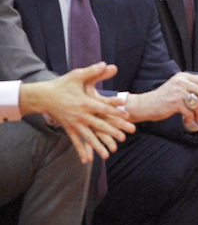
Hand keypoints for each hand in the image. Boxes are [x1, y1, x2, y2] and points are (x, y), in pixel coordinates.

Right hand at [20, 62, 135, 163]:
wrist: (43, 97)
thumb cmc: (62, 85)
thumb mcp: (77, 75)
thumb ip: (93, 71)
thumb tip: (107, 64)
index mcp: (85, 103)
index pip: (104, 108)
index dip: (116, 112)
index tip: (128, 116)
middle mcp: (81, 115)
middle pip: (100, 125)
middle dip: (114, 131)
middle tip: (126, 136)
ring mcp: (75, 124)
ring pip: (90, 137)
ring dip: (99, 145)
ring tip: (109, 154)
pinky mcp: (69, 129)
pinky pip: (76, 142)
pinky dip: (82, 151)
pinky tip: (88, 161)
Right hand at [125, 72, 197, 125]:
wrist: (145, 105)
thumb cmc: (165, 99)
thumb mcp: (179, 89)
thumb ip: (193, 89)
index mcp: (183, 76)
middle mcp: (181, 81)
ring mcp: (177, 91)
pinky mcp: (174, 102)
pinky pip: (189, 111)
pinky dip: (191, 117)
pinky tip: (189, 120)